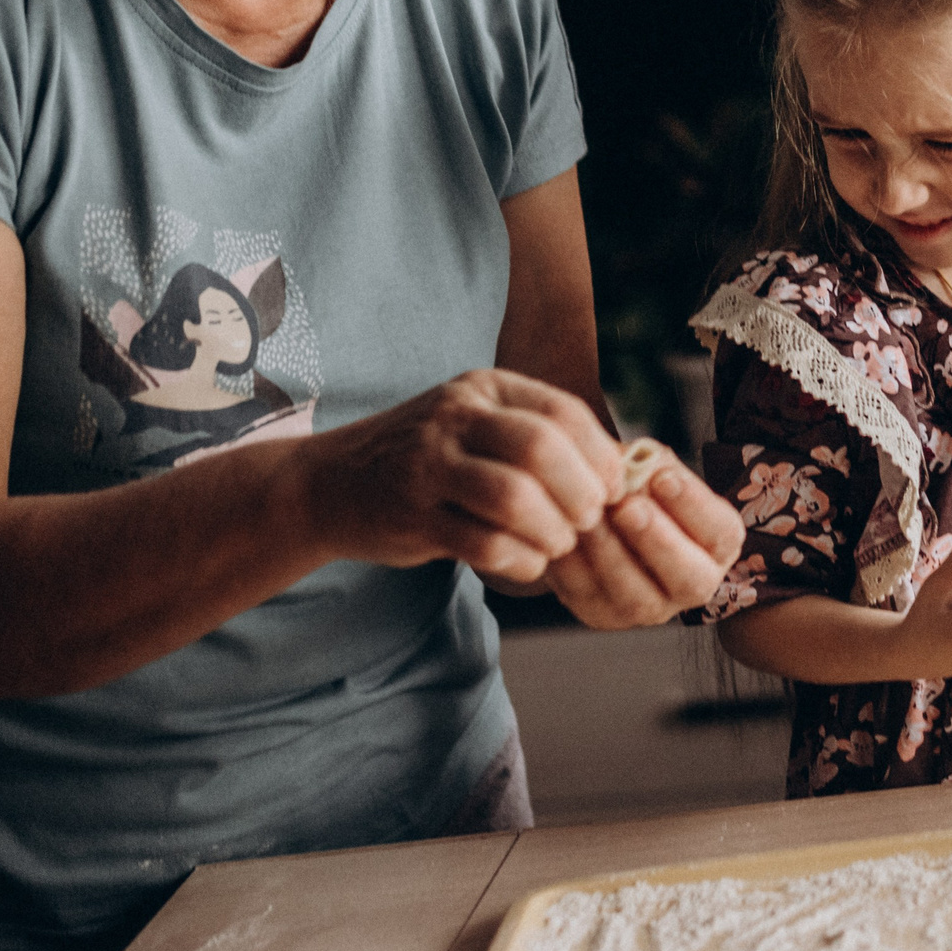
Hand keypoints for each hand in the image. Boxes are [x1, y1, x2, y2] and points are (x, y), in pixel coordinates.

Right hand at [300, 369, 620, 579]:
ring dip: (552, 531)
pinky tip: (526, 563)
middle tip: (588, 520)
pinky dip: (520, 560)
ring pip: (514, 498)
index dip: (599, 455)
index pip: (562, 412)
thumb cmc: (429, 458)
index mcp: (483, 388)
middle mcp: (454, 417)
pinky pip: (484, 543)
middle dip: (580, 493)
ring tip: (557, 543)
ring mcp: (427, 465)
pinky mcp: (412, 516)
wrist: (329, 483)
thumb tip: (622, 471)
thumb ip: (538, 436)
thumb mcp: (477, 423)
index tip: (613, 489)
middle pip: (541, 450)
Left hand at [526, 438, 745, 628]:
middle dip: (658, 542)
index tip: (664, 477)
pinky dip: (574, 567)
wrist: (600, 517)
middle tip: (629, 508)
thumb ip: (650, 466)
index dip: (694, 506)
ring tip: (590, 518)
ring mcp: (650, 608)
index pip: (720, 532)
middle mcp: (693, 584)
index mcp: (716, 545)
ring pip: (636, 598)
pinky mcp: (604, 615)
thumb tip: (638, 467)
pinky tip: (564, 535)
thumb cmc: (637, 487)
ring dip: (611, 555)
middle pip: (691, 579)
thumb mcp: (650, 467)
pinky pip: (589, 598)